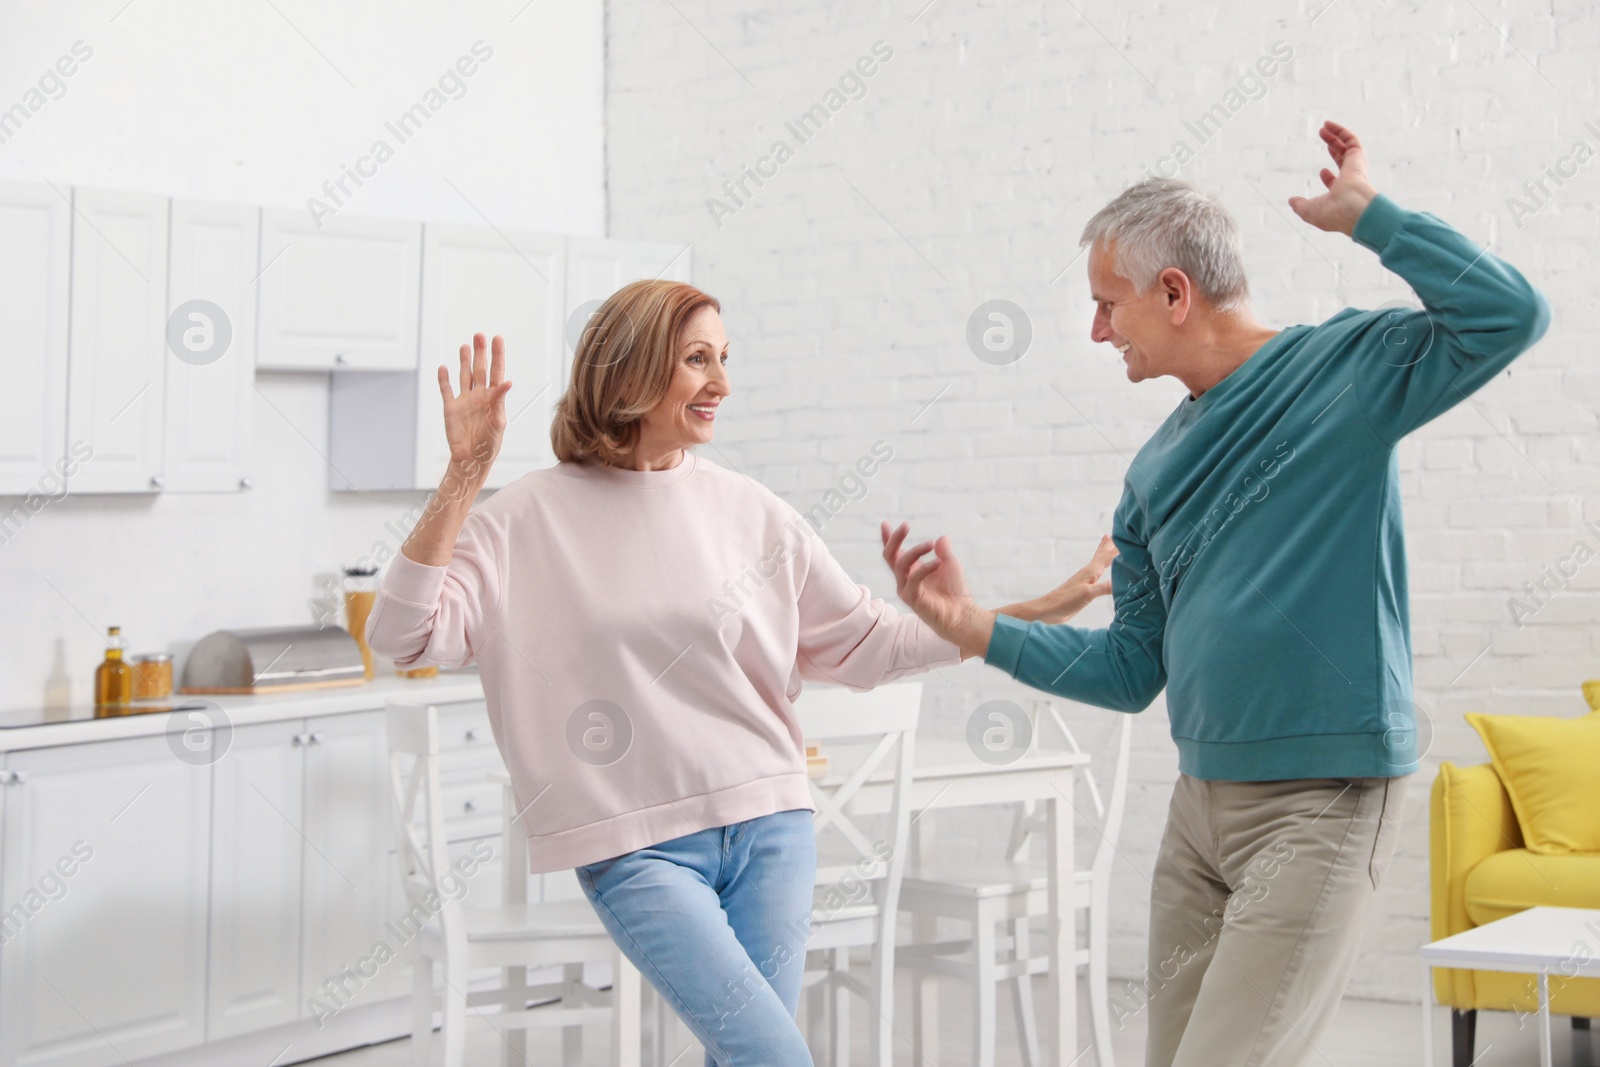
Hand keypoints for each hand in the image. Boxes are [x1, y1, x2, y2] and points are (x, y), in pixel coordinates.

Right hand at [440, 333, 510, 480]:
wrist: (470, 460)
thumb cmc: (489, 445)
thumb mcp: (498, 422)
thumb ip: (499, 400)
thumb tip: (507, 381)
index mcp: (494, 399)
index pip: (496, 372)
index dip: (497, 355)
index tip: (497, 339)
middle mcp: (479, 397)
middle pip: (480, 370)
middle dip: (480, 353)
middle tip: (479, 335)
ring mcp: (464, 401)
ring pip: (464, 376)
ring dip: (464, 361)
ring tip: (465, 346)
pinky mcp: (450, 409)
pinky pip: (446, 390)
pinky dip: (444, 379)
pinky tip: (443, 367)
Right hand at [880, 522, 988, 646]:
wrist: (961, 614)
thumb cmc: (954, 592)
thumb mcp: (950, 564)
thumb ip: (944, 551)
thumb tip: (941, 538)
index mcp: (911, 571)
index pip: (895, 553)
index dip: (889, 539)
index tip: (885, 524)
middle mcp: (905, 579)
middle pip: (890, 556)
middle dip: (895, 539)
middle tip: (905, 526)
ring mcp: (906, 589)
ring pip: (901, 564)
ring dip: (916, 551)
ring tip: (931, 544)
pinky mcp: (912, 598)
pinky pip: (914, 579)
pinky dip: (926, 568)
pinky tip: (938, 562)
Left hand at [1020, 534, 1117, 623]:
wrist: (1049, 610)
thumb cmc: (1066, 600)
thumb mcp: (1088, 593)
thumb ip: (1105, 587)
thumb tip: (1124, 581)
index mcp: (1091, 571)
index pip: (1109, 556)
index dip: (1120, 549)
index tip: (1132, 539)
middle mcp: (1090, 572)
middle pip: (1103, 554)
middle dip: (1111, 544)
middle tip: (1119, 532)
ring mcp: (1087, 579)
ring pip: (1100, 561)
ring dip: (1106, 552)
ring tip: (1109, 541)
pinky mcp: (1085, 588)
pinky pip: (1098, 573)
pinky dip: (1103, 567)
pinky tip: (1102, 570)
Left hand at [1288, 121, 1377, 236]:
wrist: (1351, 208)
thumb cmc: (1332, 213)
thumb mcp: (1309, 211)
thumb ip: (1300, 206)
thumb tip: (1291, 201)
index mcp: (1342, 194)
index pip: (1338, 183)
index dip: (1329, 177)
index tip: (1322, 171)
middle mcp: (1352, 180)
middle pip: (1343, 159)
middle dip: (1333, 147)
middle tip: (1323, 137)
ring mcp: (1356, 167)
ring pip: (1346, 147)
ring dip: (1335, 136)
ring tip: (1323, 127)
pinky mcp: (1357, 157)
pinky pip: (1350, 139)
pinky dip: (1340, 131)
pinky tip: (1328, 125)